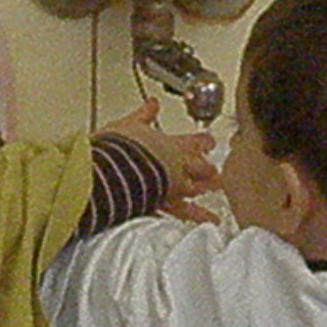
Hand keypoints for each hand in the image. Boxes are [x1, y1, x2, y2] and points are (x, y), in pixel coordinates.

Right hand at [100, 99, 221, 223]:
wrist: (109, 171)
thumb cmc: (118, 148)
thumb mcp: (129, 125)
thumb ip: (144, 115)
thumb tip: (152, 104)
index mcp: (170, 145)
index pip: (195, 142)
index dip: (204, 142)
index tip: (210, 142)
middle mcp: (175, 167)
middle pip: (201, 168)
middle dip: (209, 170)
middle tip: (217, 173)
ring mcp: (171, 186)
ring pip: (196, 189)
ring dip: (207, 191)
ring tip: (216, 191)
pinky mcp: (162, 203)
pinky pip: (184, 212)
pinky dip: (197, 216)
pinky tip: (208, 222)